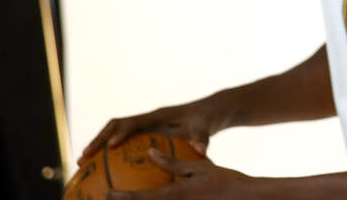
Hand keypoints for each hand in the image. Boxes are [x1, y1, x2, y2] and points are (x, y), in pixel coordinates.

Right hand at [79, 102, 218, 165]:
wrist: (207, 113)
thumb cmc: (205, 120)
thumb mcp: (205, 127)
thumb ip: (202, 137)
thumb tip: (201, 150)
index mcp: (157, 115)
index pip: (133, 122)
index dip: (121, 132)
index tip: (112, 146)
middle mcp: (146, 119)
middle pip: (115, 126)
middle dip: (99, 139)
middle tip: (84, 157)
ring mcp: (143, 126)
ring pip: (114, 134)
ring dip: (98, 146)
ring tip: (83, 164)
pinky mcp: (143, 134)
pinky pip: (121, 143)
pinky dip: (109, 154)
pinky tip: (102, 172)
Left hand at [104, 149, 254, 199]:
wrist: (243, 198)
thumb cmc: (223, 180)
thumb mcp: (198, 166)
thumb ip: (172, 162)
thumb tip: (150, 152)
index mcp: (173, 195)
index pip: (140, 198)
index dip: (120, 198)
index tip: (105, 194)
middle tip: (103, 198)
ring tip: (118, 199)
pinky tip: (146, 197)